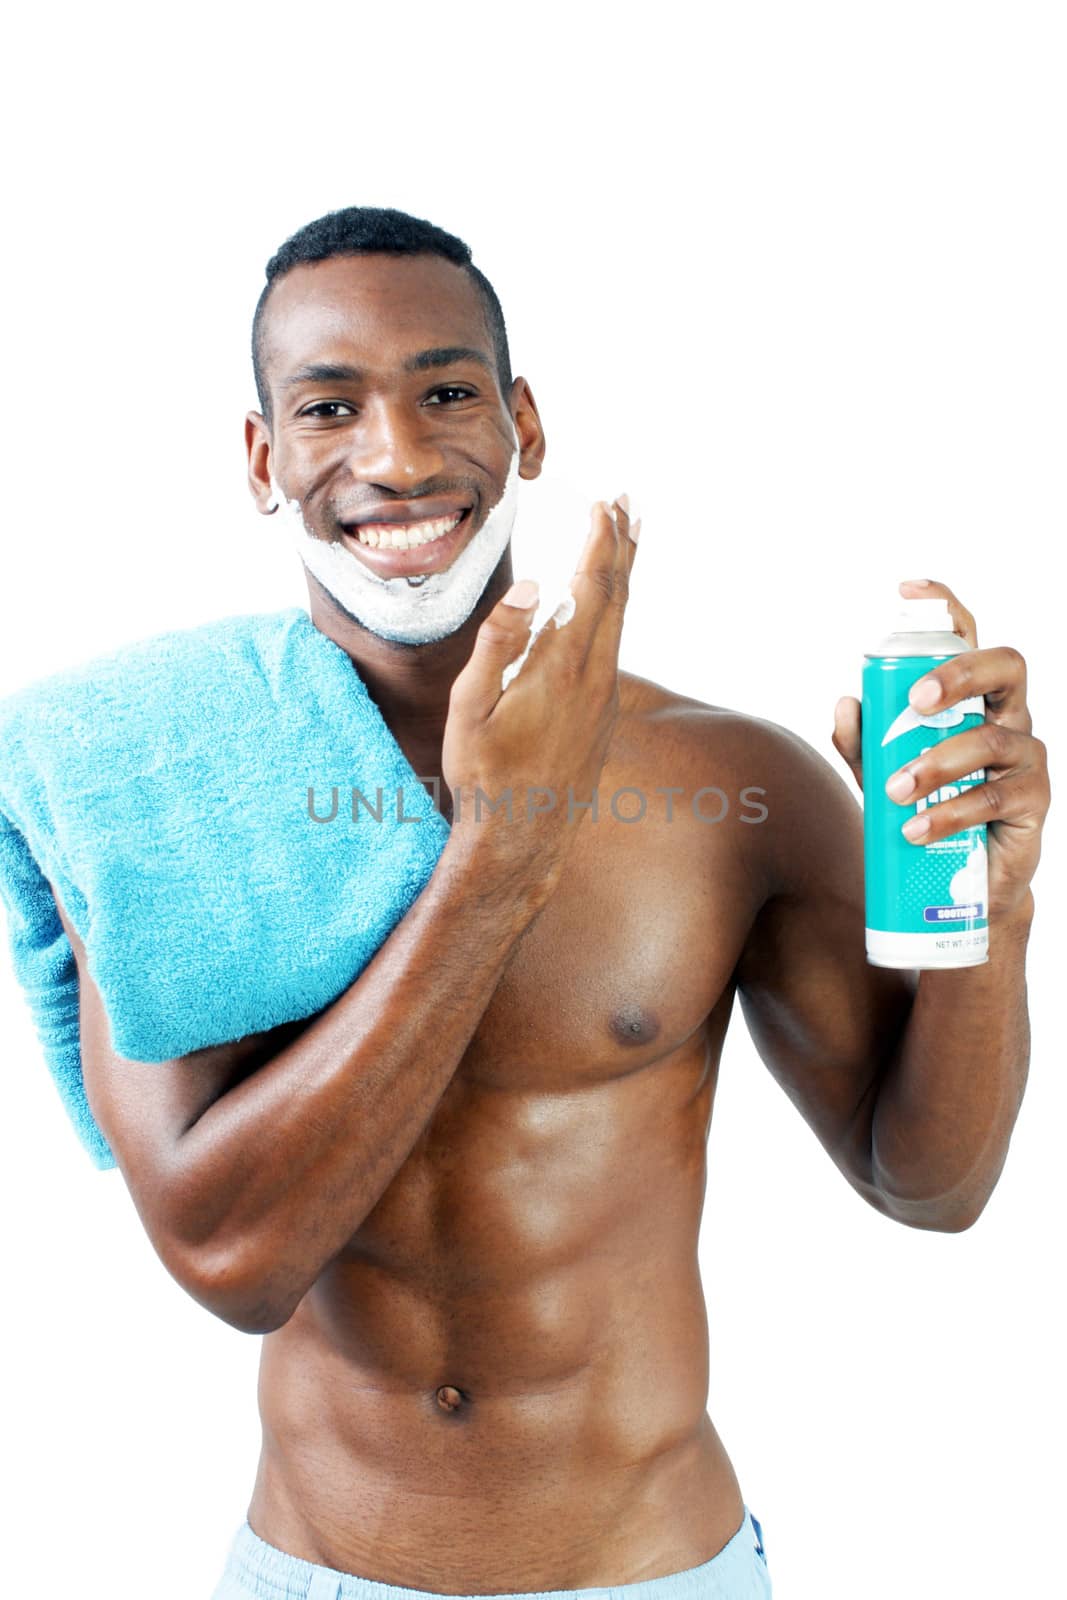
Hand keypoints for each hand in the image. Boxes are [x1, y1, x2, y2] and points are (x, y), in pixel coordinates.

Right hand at [442, 495, 639, 898]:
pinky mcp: (602, 717)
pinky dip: (614, 611)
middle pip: (618, 596)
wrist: (522, 840)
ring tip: (625, 541)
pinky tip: (605, 608)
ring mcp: (604, 699)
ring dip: (622, 576)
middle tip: (629, 504)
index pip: (592, 586)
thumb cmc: (485, 776)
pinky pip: (614, 648)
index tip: (609, 503)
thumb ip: (500, 642)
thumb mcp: (471, 708)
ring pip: (620, 622)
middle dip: (622, 545)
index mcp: (562, 667)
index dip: (602, 541)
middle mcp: (595, 678)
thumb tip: (535, 586)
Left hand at [832, 579, 1049, 921]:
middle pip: (1005, 668)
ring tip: (895, 792)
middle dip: (959, 674)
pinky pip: (995, 797)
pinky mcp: (1034, 802)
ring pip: (991, 739)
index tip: (907, 591)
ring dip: (936, 763)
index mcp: (974, 700)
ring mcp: (1026, 757)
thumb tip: (846, 703)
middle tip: (915, 699)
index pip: (968, 639)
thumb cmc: (926, 811)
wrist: (961, 886)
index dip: (945, 607)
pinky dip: (949, 812)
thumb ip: (863, 742)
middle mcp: (1008, 717)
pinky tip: (917, 828)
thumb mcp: (882, 775)